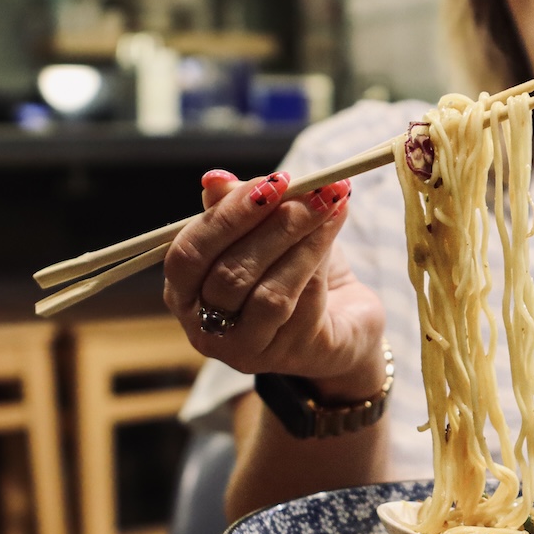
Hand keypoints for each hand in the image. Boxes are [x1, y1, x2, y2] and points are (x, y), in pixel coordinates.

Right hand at [163, 170, 386, 397]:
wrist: (348, 322)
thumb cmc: (298, 274)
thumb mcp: (266, 234)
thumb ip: (241, 209)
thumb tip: (215, 178)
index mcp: (185, 293)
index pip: (188, 254)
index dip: (227, 215)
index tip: (270, 182)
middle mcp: (207, 329)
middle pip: (228, 274)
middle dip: (271, 223)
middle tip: (309, 189)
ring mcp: (248, 348)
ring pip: (267, 292)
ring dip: (300, 238)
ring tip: (329, 202)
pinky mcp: (292, 354)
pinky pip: (303, 303)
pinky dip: (319, 257)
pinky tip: (335, 225)